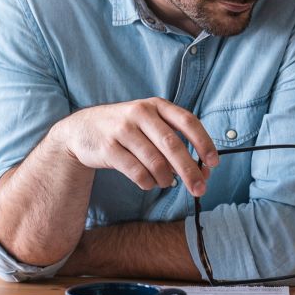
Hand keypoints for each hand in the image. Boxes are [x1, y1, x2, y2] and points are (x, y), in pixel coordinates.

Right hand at [51, 97, 218, 195]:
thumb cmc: (126, 130)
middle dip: (190, 170)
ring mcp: (122, 130)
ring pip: (155, 161)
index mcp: (156, 105)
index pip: (187, 121)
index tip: (214, 162)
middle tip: (200, 189)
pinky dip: (147, 182)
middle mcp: (140, 113)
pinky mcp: (108, 148)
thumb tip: (201, 170)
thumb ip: (173, 142)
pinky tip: (148, 183)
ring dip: (166, 179)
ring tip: (167, 183)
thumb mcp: (149, 123)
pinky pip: (136, 172)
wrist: (81, 130)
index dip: (204, 142)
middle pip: (173, 145)